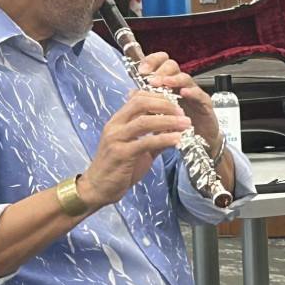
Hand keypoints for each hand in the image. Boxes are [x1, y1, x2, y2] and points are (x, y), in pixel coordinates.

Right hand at [79, 91, 190, 207]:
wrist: (98, 187)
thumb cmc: (117, 168)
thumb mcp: (137, 149)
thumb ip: (154, 138)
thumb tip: (174, 130)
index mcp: (117, 121)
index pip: (137, 98)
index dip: (158, 97)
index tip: (175, 104)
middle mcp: (115, 126)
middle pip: (140, 103)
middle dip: (164, 105)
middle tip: (182, 113)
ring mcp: (116, 139)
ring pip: (144, 121)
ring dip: (168, 121)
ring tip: (185, 124)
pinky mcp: (121, 154)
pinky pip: (146, 142)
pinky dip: (164, 138)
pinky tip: (177, 139)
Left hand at [136, 51, 221, 152]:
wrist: (198, 142)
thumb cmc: (177, 126)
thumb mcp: (158, 114)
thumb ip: (147, 102)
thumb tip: (131, 93)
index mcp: (167, 84)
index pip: (160, 63)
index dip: (151, 62)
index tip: (141, 70)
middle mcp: (180, 85)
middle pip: (172, 66)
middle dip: (161, 70)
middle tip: (152, 80)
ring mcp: (193, 93)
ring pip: (185, 78)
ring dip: (174, 79)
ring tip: (165, 83)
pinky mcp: (204, 103)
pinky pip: (199, 94)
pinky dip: (192, 92)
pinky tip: (184, 93)